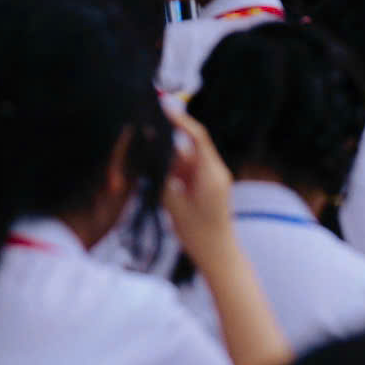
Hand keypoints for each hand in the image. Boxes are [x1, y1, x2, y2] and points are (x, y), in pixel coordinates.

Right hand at [160, 111, 236, 257]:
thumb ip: (164, 177)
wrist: (218, 256)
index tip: (163, 107)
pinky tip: (158, 170)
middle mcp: (215, 171)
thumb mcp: (176, 206)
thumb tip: (152, 152)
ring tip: (148, 152)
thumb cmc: (199, 235)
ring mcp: (212, 178)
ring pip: (187, 157)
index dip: (180, 120)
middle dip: (169, 138)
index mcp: (212, 173)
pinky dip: (174, 168)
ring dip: (170, 156)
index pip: (197, 136)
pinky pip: (189, 169)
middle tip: (146, 130)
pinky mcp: (207, 186)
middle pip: (191, 144)